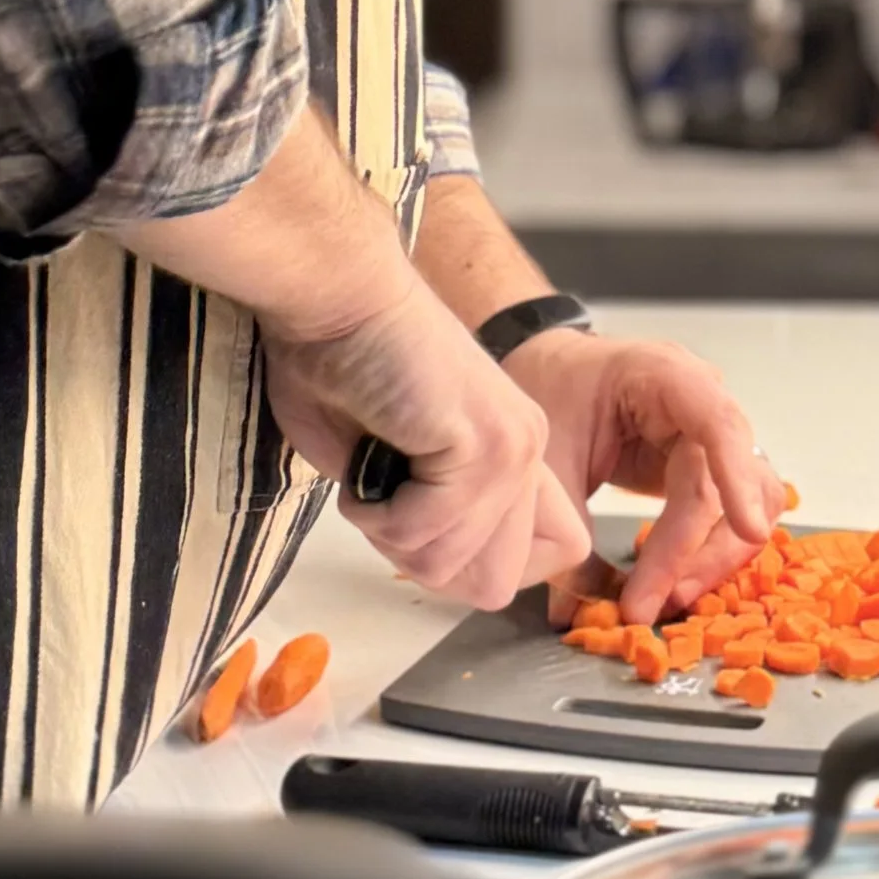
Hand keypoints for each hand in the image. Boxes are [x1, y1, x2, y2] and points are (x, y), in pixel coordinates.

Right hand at [262, 276, 593, 609]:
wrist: (333, 293)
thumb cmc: (340, 358)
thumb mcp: (391, 463)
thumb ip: (432, 518)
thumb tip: (433, 563)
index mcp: (515, 453)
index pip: (544, 561)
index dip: (466, 564)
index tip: (414, 522)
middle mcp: (527, 451)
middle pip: (496, 585)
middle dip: (422, 560)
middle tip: (383, 499)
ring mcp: (513, 449)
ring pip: (455, 568)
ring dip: (391, 533)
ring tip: (373, 465)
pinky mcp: (484, 445)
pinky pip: (424, 535)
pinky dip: (374, 513)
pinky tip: (366, 455)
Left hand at [504, 329, 789, 626]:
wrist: (545, 369)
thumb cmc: (547, 388)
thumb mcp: (547, 456)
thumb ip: (566, 526)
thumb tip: (576, 611)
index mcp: (665, 376)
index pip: (717, 422)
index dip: (736, 476)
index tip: (747, 530)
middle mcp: (701, 402)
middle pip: (731, 482)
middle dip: (701, 551)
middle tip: (658, 603)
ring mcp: (708, 435)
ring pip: (745, 504)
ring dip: (713, 559)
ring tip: (666, 600)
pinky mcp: (703, 466)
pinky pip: (725, 513)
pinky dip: (706, 553)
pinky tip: (674, 584)